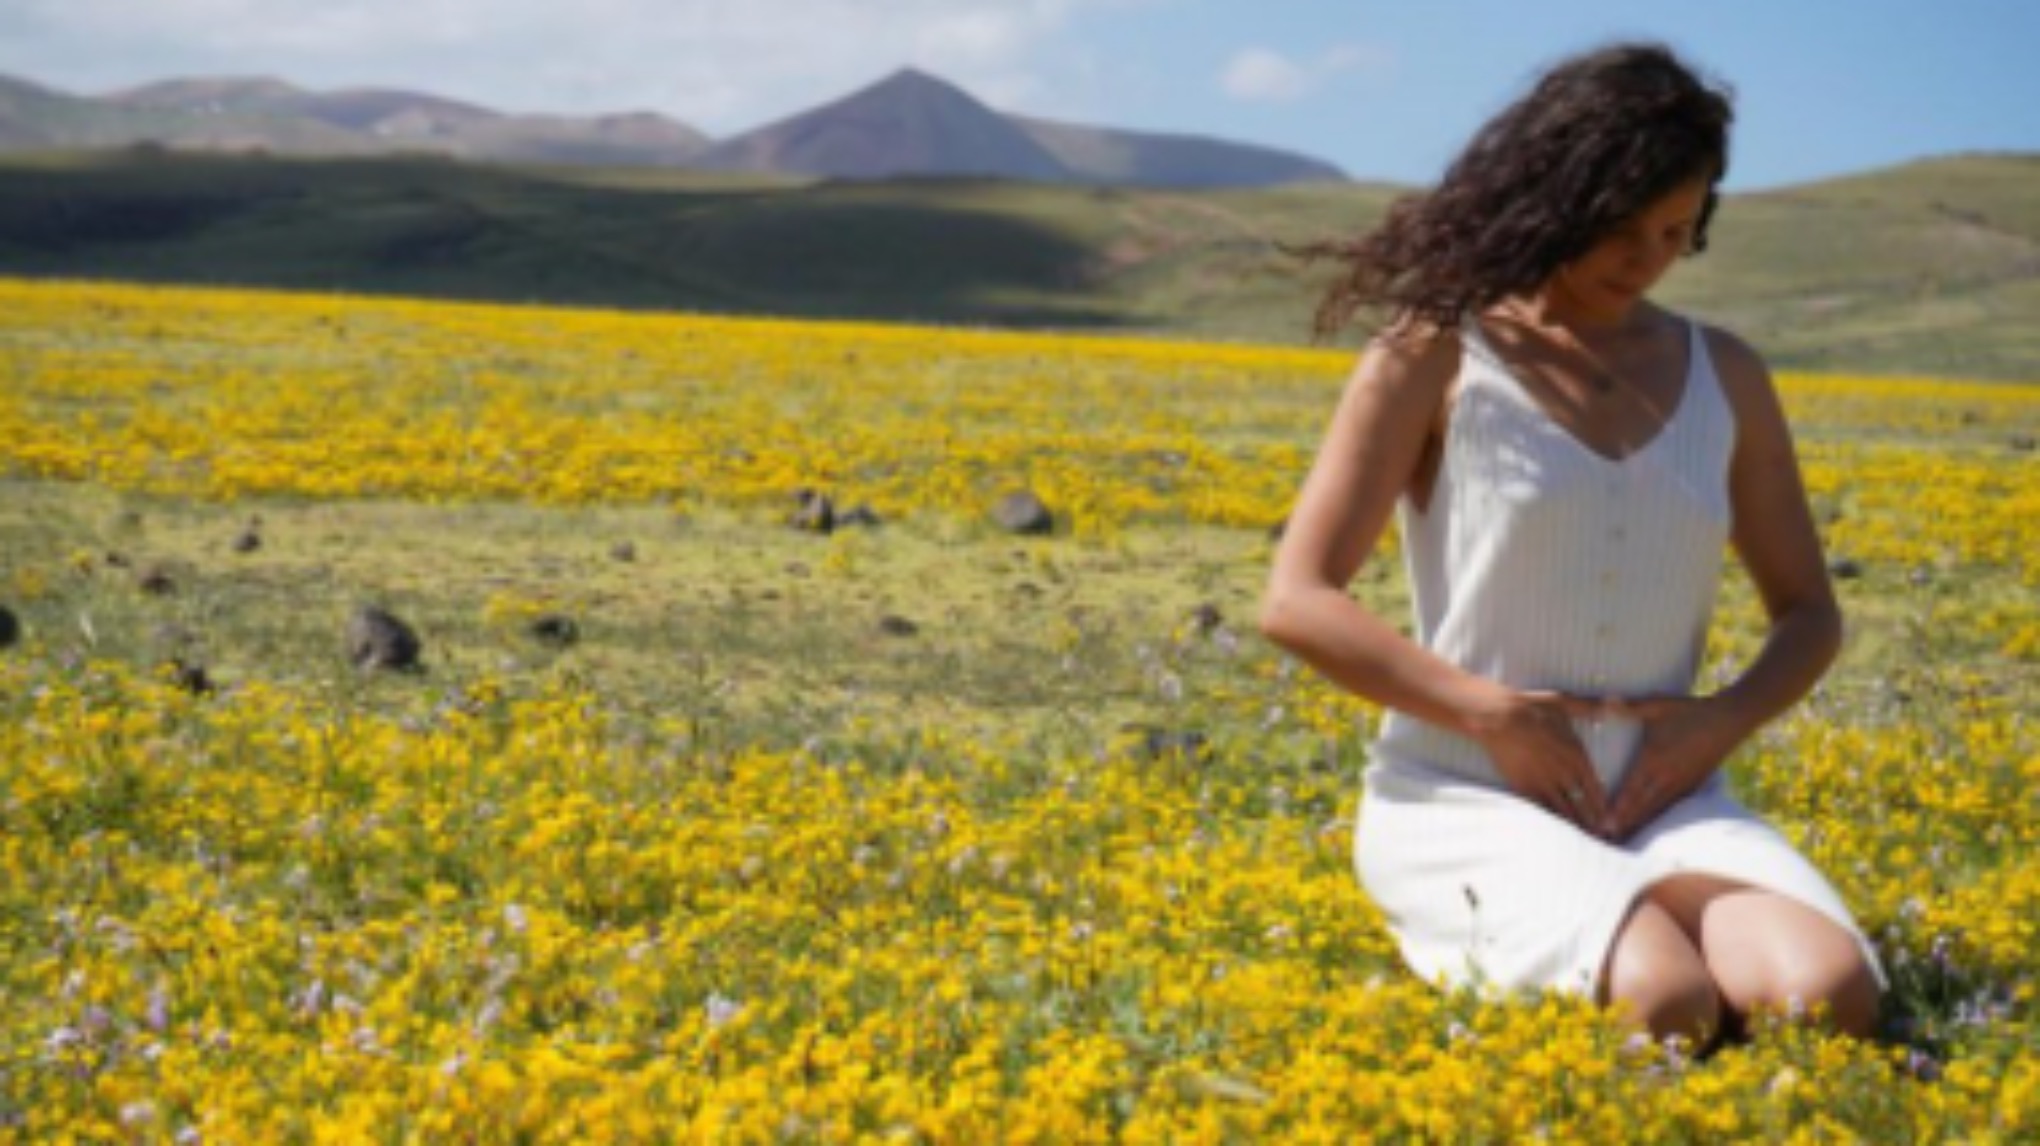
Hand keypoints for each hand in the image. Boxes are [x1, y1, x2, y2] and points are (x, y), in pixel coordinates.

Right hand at [1466, 688, 1615, 835]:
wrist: (1499, 717)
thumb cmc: (1532, 707)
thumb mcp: (1565, 703)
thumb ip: (1589, 708)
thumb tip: (1610, 705)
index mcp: (1576, 755)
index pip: (1595, 787)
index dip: (1604, 806)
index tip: (1611, 819)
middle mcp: (1563, 773)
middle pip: (1582, 804)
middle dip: (1593, 823)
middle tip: (1602, 838)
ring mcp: (1543, 781)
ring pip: (1563, 810)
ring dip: (1574, 826)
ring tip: (1583, 840)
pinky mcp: (1523, 786)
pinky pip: (1540, 808)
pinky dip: (1550, 821)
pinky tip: (1555, 832)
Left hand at [1603, 694, 1749, 840]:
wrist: (1730, 719)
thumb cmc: (1690, 711)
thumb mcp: (1656, 706)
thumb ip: (1628, 707)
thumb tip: (1607, 699)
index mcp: (1654, 759)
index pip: (1631, 789)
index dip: (1617, 808)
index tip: (1604, 824)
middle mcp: (1667, 777)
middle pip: (1641, 806)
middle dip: (1624, 823)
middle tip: (1606, 840)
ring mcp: (1682, 784)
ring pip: (1657, 810)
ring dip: (1640, 825)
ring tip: (1623, 840)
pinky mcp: (1693, 786)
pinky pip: (1673, 807)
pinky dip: (1660, 819)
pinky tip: (1652, 829)